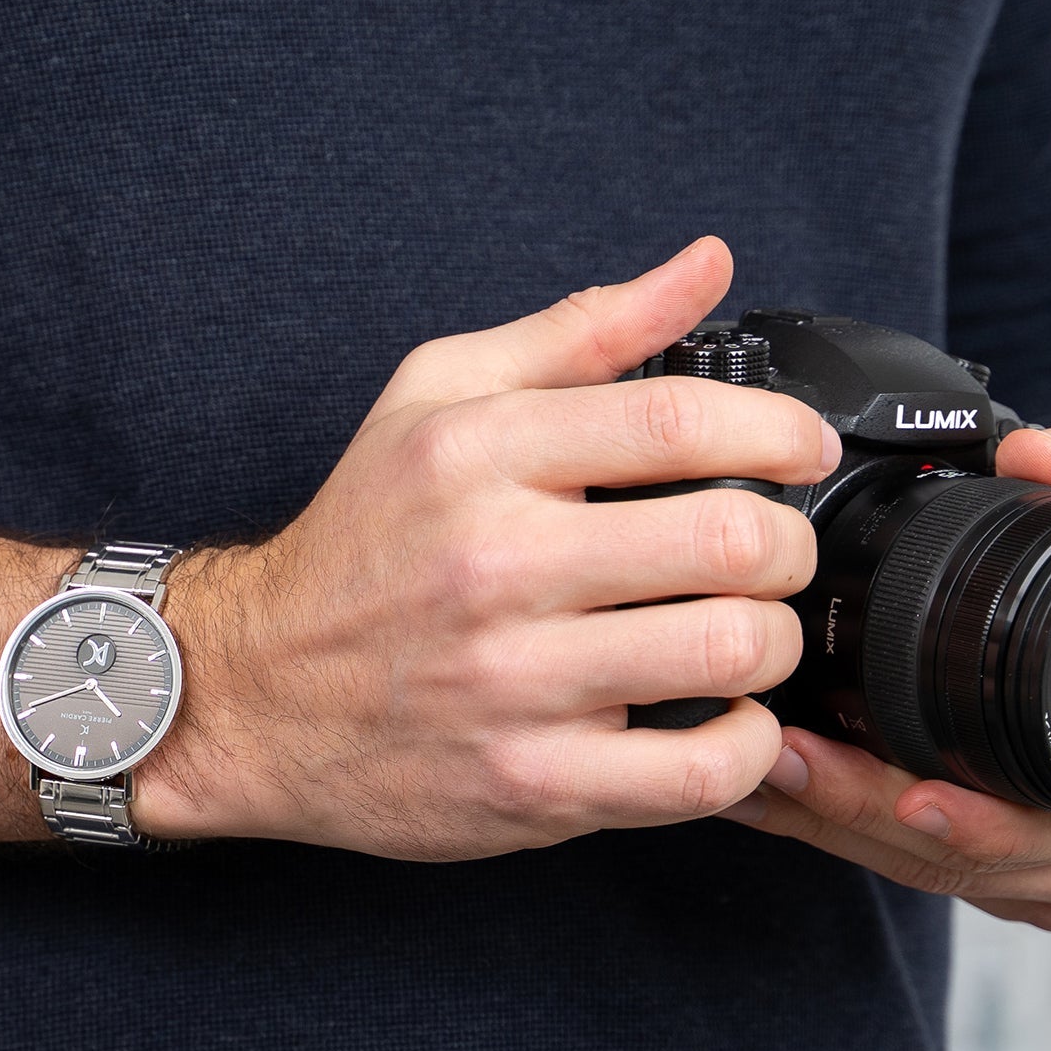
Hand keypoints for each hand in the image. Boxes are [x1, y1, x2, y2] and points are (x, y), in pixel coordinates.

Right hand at [135, 236, 841, 858]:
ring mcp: (512, 684)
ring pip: (730, 651)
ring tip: (744, 635)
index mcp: (477, 456)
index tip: (799, 450)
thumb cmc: (359, 545)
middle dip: (785, 545)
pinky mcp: (530, 785)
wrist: (251, 697)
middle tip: (769, 556)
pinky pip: (697, 774)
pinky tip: (724, 720)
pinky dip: (746, 748)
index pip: (675, 420)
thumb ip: (577, 333)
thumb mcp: (435, 401)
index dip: (776, 430)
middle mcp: (494, 565)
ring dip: (773, 642)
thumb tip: (702, 265)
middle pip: (728, 539)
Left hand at [720, 423, 1050, 931]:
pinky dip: (831, 832)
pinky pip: (901, 868)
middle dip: (867, 815)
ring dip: (832, 825)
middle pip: (967, 861)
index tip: (912, 796)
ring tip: (757, 772)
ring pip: (923, 871)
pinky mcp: (993, 878)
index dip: (981, 821)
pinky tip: (765, 798)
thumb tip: (1040, 449)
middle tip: (787, 764)